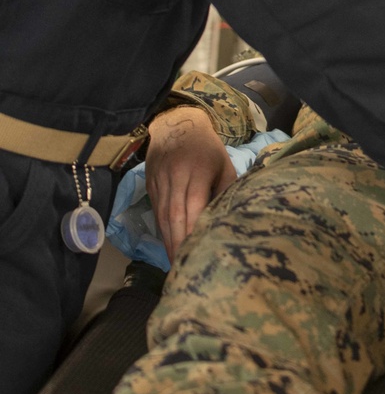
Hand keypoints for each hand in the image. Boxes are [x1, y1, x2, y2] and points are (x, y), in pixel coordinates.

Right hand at [145, 106, 236, 261]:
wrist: (177, 123)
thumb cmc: (208, 148)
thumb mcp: (224, 166)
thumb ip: (225, 192)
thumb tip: (226, 221)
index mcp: (197, 171)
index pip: (192, 207)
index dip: (192, 232)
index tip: (197, 253)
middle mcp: (175, 176)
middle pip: (173, 215)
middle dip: (177, 244)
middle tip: (182, 269)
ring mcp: (159, 180)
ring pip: (161, 216)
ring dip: (167, 241)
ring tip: (174, 263)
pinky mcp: (149, 184)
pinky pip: (155, 211)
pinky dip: (161, 230)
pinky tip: (168, 244)